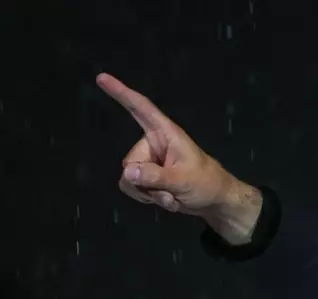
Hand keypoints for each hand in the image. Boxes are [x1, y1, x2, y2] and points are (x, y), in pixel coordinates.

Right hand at [95, 73, 260, 242]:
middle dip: (146, 183)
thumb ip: (155, 176)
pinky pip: (133, 188)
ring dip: (150, 194)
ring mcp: (149, 162)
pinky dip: (148, 198)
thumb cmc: (207, 183)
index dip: (121, 93)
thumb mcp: (183, 180)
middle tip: (170, 192)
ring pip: (129, 178)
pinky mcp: (148, 177)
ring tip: (172, 197)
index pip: (140, 109)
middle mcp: (153, 144)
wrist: (216, 202)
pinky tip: (168, 201)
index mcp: (165, 134)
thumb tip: (128, 172)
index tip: (101, 77)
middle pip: (130, 162)